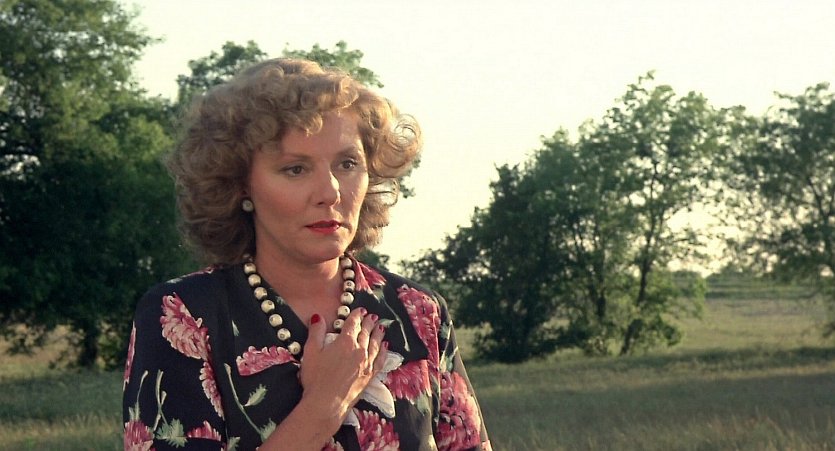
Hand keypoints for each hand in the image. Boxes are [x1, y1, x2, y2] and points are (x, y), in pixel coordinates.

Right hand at [298, 307, 386, 427]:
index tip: (361, 310)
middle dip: (369, 322)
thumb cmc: (316, 378)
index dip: (357, 315)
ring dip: (378, 334)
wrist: (327, 404)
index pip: (353, 324)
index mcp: (345, 342)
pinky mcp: (370, 376)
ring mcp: (366, 363)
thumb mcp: (310, 352)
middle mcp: (359, 350)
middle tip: (372, 316)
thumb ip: (316, 332)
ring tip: (380, 327)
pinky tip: (384, 347)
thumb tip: (318, 316)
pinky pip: (380, 359)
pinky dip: (383, 351)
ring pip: (375, 344)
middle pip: (366, 332)